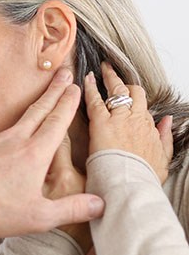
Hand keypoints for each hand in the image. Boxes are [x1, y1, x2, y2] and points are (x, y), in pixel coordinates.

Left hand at [0, 69, 104, 237]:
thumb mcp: (39, 216)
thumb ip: (71, 209)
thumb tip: (100, 204)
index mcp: (34, 153)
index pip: (58, 121)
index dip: (68, 102)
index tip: (75, 86)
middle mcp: (12, 139)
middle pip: (38, 109)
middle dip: (53, 91)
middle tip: (63, 73)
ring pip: (13, 125)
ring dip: (26, 118)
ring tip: (31, 123)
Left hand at [84, 63, 172, 183]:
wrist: (131, 186)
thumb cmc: (143, 177)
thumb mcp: (163, 159)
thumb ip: (165, 139)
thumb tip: (166, 121)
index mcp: (148, 127)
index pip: (141, 105)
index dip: (134, 98)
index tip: (129, 94)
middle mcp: (136, 119)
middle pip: (132, 93)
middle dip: (123, 82)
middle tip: (114, 73)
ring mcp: (119, 119)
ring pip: (115, 91)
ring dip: (109, 78)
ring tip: (103, 68)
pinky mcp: (102, 123)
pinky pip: (95, 100)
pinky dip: (91, 88)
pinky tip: (87, 79)